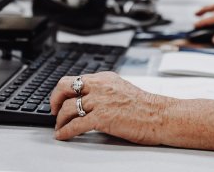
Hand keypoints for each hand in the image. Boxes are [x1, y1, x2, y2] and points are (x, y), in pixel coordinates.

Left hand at [49, 72, 172, 144]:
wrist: (160, 116)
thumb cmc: (145, 107)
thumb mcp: (121, 88)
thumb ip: (104, 89)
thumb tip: (88, 97)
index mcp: (104, 78)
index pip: (75, 79)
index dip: (63, 90)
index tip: (59, 99)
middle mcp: (100, 87)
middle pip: (65, 87)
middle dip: (54, 99)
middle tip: (53, 110)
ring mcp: (100, 102)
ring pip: (68, 108)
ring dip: (60, 119)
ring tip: (59, 126)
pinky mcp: (102, 118)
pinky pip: (75, 125)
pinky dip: (65, 131)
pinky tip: (62, 135)